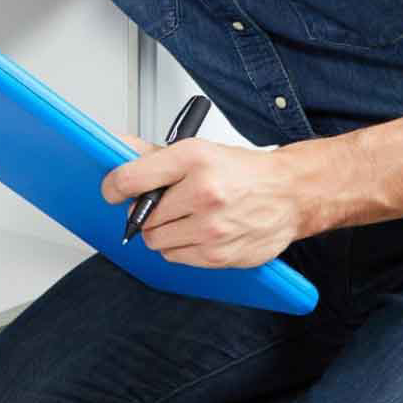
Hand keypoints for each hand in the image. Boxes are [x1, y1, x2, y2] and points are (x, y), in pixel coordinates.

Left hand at [100, 135, 302, 268]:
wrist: (289, 194)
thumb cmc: (242, 172)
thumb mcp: (196, 150)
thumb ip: (150, 153)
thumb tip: (114, 145)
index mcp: (194, 159)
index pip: (131, 178)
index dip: (114, 187)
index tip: (113, 190)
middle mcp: (204, 193)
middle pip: (142, 216)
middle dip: (145, 211)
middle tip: (164, 204)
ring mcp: (213, 228)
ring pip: (155, 240)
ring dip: (162, 231)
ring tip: (184, 218)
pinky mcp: (220, 255)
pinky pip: (175, 257)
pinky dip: (179, 247)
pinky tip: (197, 232)